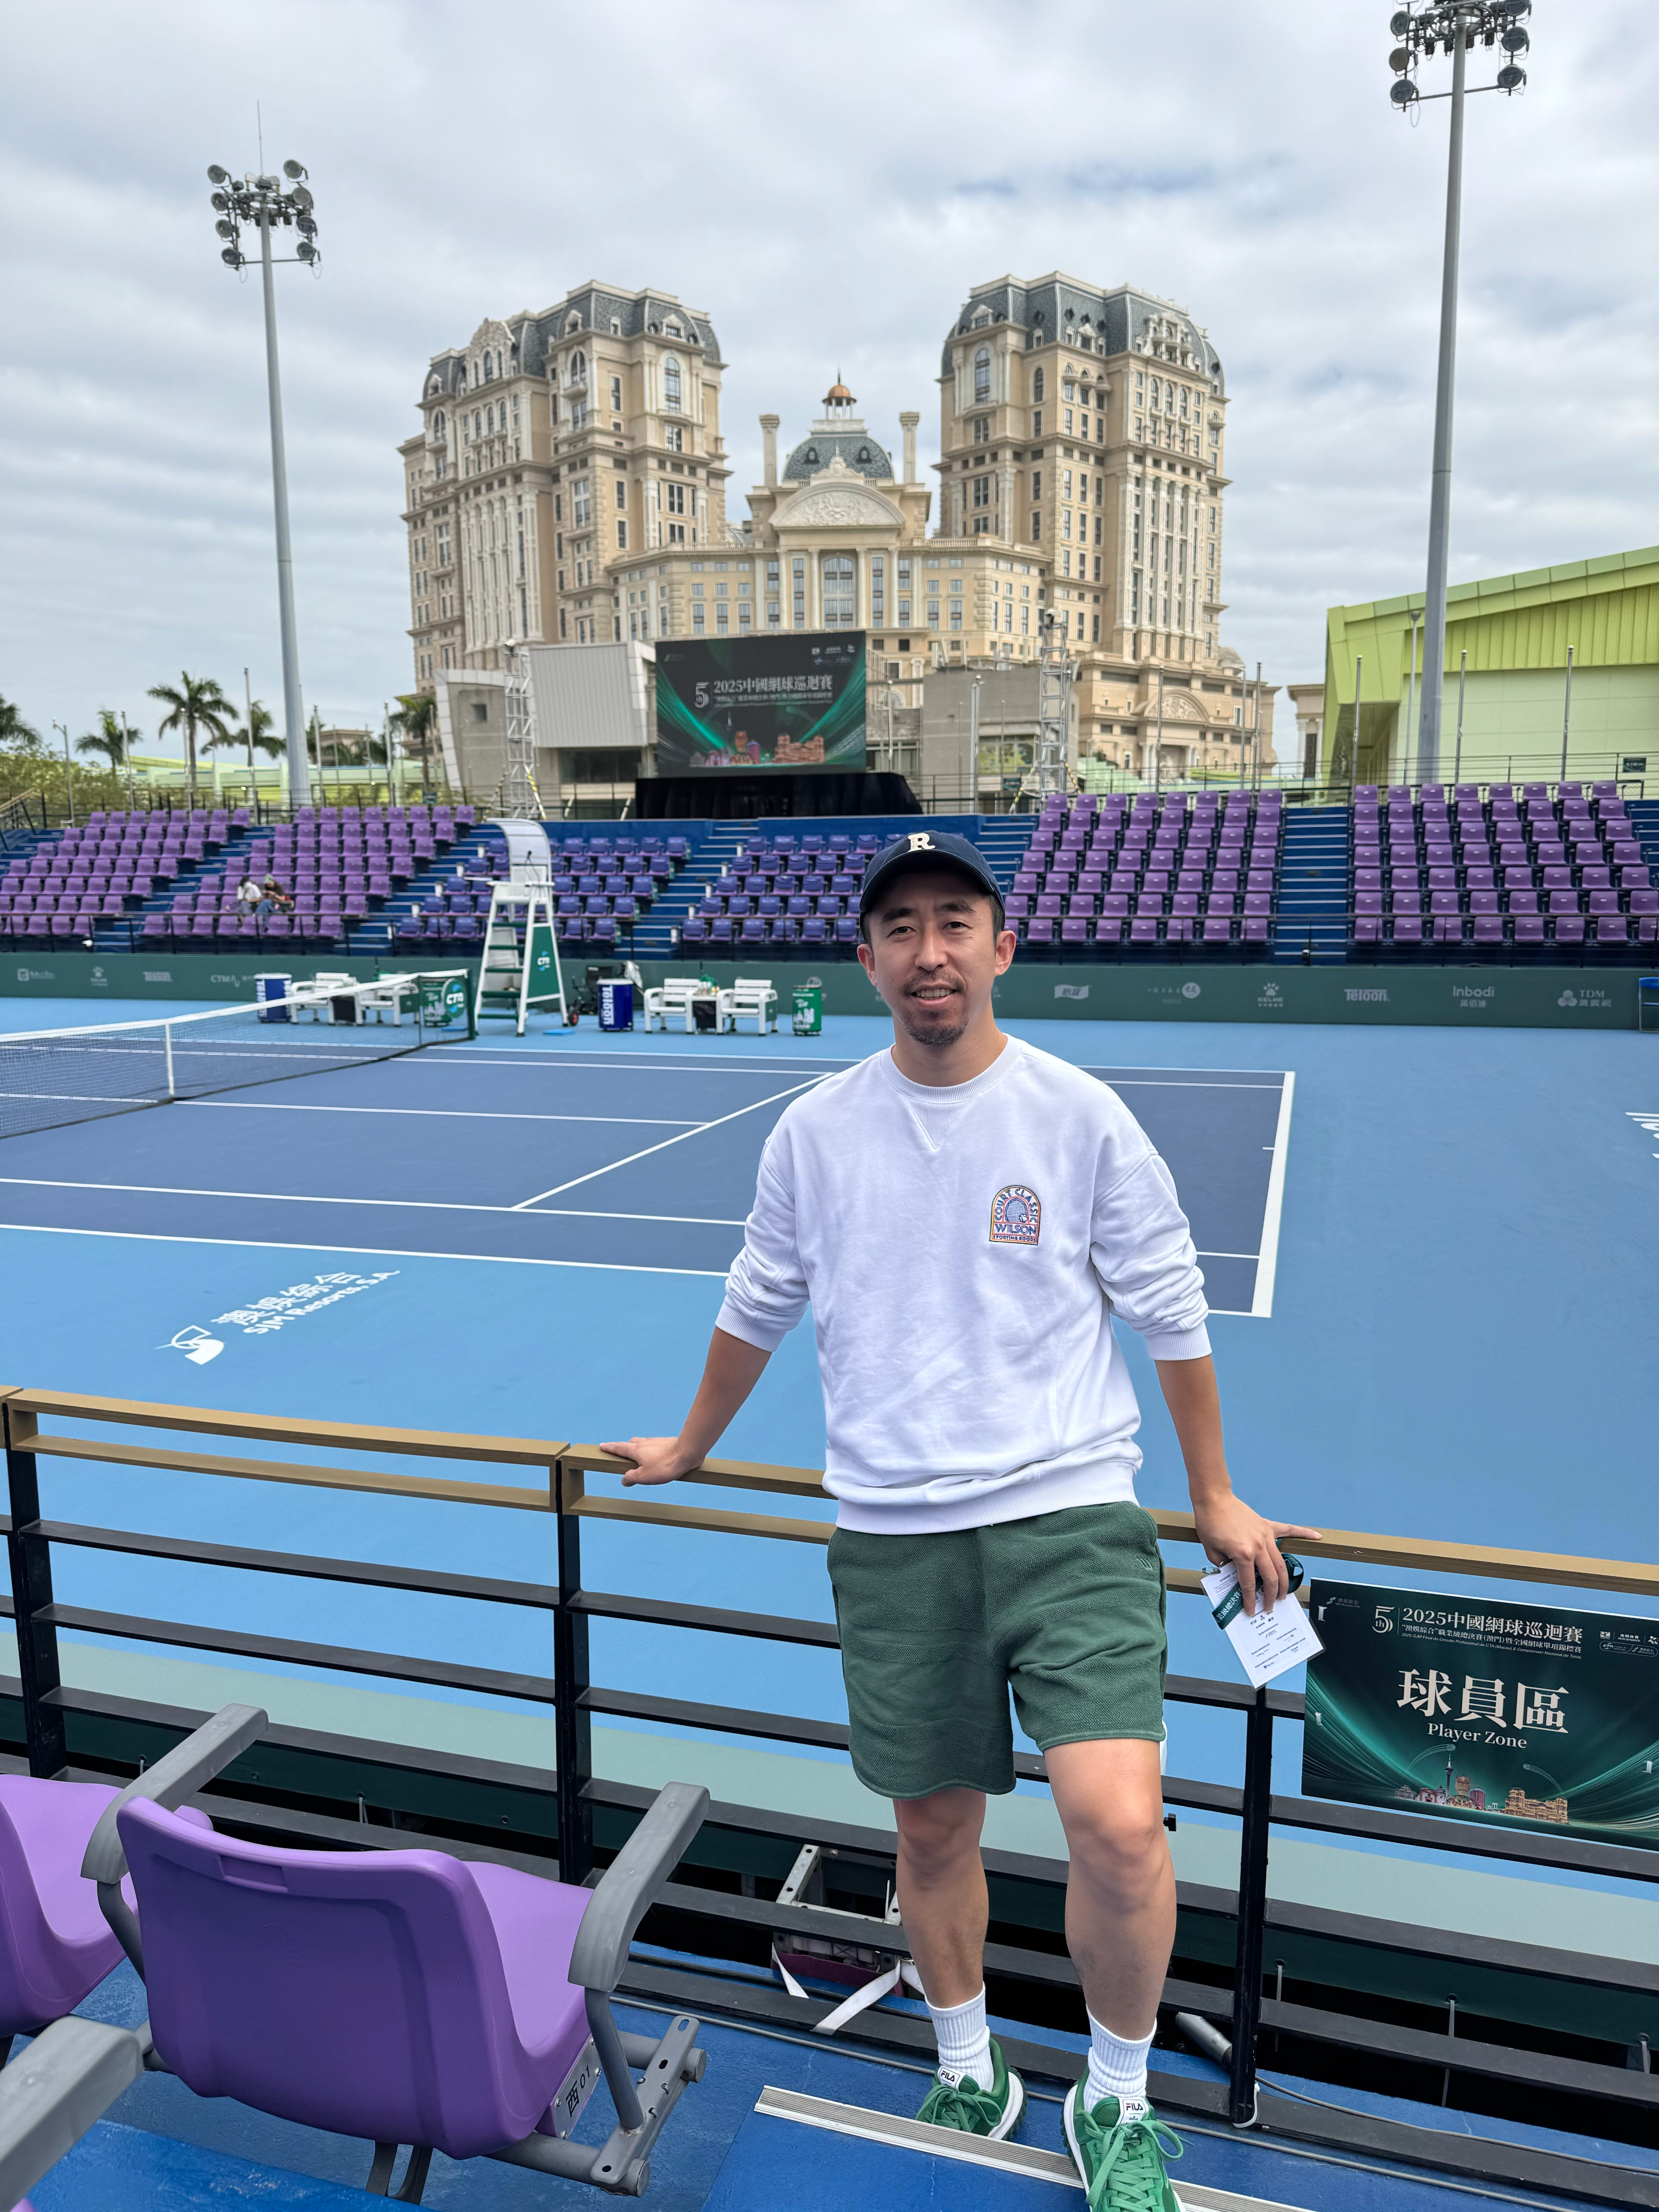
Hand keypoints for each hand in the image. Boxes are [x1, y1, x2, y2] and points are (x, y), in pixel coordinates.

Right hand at [601, 1435, 698, 1487]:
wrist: (688, 1452)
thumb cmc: (665, 1465)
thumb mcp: (644, 1476)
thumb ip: (631, 1478)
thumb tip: (624, 1479)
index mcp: (636, 1450)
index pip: (618, 1448)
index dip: (610, 1448)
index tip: (602, 1446)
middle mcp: (645, 1443)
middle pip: (630, 1444)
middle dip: (624, 1448)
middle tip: (619, 1452)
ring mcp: (656, 1442)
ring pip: (643, 1443)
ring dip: (638, 1449)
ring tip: (638, 1457)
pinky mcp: (667, 1443)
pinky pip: (655, 1446)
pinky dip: (651, 1451)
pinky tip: (656, 1456)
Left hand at [1192, 1495, 1322, 1615]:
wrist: (1214, 1498)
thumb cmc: (1209, 1522)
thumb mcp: (1211, 1550)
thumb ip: (1223, 1566)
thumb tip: (1233, 1576)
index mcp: (1242, 1554)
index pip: (1248, 1583)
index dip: (1249, 1599)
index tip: (1250, 1610)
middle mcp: (1258, 1546)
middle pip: (1270, 1577)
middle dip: (1270, 1596)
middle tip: (1268, 1607)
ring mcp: (1265, 1536)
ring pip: (1280, 1563)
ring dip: (1283, 1581)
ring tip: (1282, 1593)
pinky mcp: (1267, 1526)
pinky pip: (1288, 1530)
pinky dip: (1303, 1533)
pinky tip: (1317, 1536)